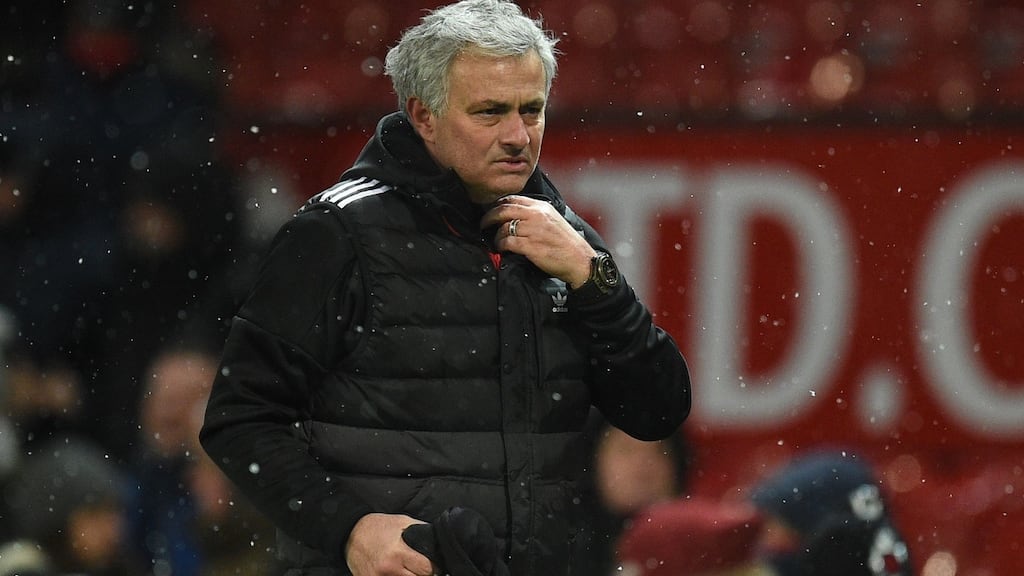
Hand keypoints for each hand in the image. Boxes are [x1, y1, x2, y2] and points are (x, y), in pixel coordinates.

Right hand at [346, 513, 434, 575]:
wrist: (351, 533)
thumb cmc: (377, 527)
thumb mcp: (402, 522)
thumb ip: (421, 531)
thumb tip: (438, 540)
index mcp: (398, 553)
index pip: (427, 569)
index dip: (433, 567)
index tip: (433, 565)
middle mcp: (389, 569)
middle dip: (422, 574)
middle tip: (419, 567)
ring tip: (406, 568)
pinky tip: (395, 571)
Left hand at [480, 195, 594, 287]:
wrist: (579, 260)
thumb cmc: (567, 244)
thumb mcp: (554, 220)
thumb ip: (537, 215)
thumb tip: (517, 216)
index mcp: (542, 208)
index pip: (514, 199)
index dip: (499, 204)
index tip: (492, 211)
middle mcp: (536, 216)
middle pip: (504, 210)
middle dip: (489, 216)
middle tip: (483, 224)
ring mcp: (533, 230)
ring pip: (503, 227)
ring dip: (496, 235)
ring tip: (495, 241)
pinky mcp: (530, 246)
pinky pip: (507, 242)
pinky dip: (500, 245)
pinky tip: (501, 249)